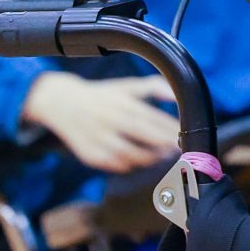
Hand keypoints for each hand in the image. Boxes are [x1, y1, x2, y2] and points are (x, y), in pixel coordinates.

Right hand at [21, 72, 179, 173]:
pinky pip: (116, 165)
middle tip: (181, 150)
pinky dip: (131, 165)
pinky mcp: (90, 156)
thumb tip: (177, 93)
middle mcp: (111, 121)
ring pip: (132, 156)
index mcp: (124, 103)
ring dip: (151, 158)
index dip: (172, 130)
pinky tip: (141, 161)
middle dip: (166, 146)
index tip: (187, 134)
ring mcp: (100, 141)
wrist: (61, 103)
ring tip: (163, 156)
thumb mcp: (127, 85)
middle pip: (145, 138)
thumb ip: (155, 87)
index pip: (154, 119)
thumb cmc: (103, 95)